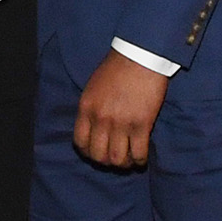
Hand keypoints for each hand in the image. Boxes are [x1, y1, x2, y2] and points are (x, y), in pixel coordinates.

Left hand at [73, 53, 169, 170]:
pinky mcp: (141, 125)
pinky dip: (139, 160)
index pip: (80, 143)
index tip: (97, 152)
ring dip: (123, 164)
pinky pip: (138, 153)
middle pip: (98, 155)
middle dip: (106, 161)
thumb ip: (90, 109)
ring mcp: (121, 123)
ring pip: (117, 159)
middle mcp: (101, 119)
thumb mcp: (92, 87)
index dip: (88, 153)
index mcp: (86, 109)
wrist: (140, 56)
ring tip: (129, 160)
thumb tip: (92, 128)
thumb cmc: (117, 68)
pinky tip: (141, 158)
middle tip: (115, 158)